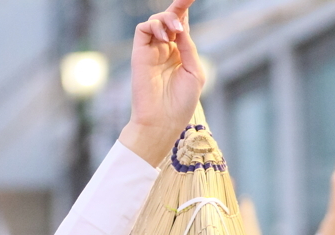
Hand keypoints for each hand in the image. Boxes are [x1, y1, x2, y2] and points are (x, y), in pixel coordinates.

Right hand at [119, 0, 204, 167]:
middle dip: (178, 5)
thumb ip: (189, 47)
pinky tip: (164, 37)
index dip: (186, 9)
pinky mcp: (139, 54)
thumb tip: (180, 26)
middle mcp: (165, 49)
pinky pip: (143, 29)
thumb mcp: (194, 72)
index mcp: (180, 54)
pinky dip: (154, 26)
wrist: (162, 122)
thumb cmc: (181, 104)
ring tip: (175, 30)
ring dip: (168, 18)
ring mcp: (152, 51)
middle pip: (170, 18)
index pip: (182, 25)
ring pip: (157, 20)